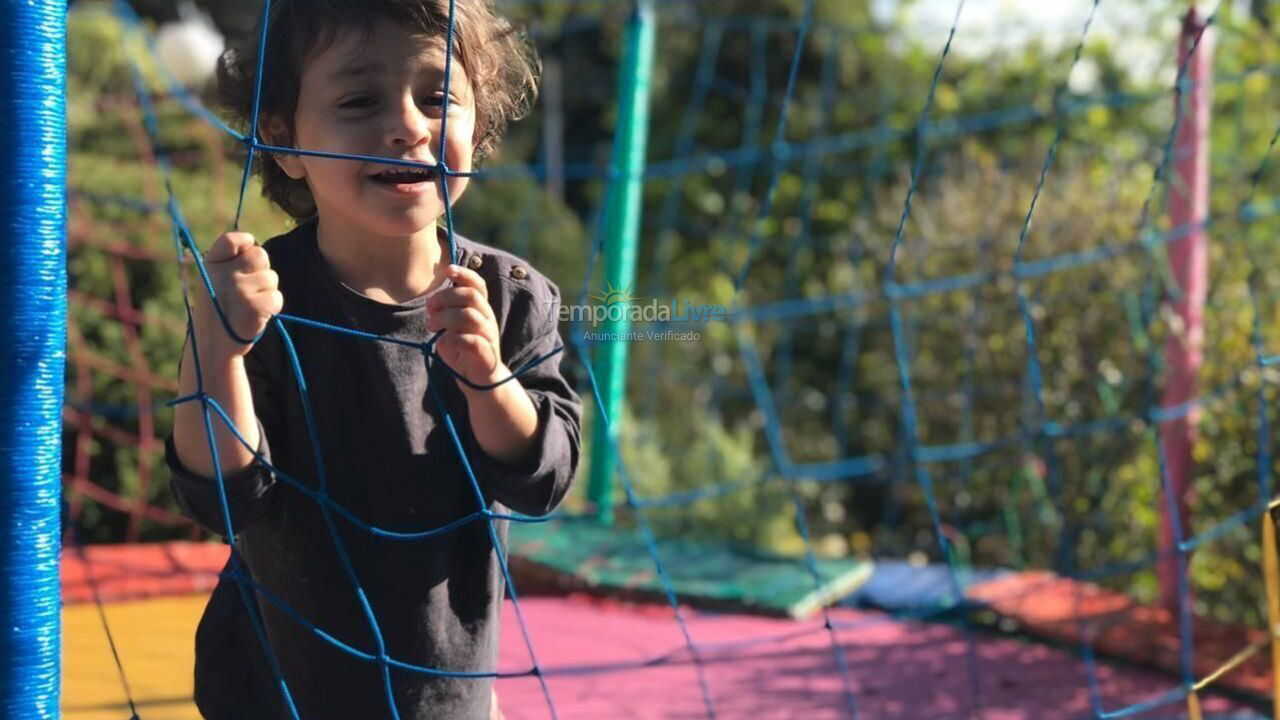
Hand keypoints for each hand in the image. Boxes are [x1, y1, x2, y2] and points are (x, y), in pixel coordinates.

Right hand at [193, 232, 281, 358]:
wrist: (213, 346)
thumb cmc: (219, 309)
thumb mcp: (213, 280)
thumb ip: (230, 260)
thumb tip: (254, 243)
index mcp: (210, 265)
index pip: (234, 239)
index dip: (246, 243)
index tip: (245, 255)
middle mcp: (223, 275)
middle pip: (260, 255)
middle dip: (261, 270)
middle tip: (248, 290)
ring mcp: (238, 290)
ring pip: (272, 277)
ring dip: (267, 292)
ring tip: (249, 305)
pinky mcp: (254, 307)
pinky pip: (277, 298)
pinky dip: (272, 308)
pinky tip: (256, 316)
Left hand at [425, 264, 505, 388]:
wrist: (480, 381)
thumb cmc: (463, 352)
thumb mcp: (452, 328)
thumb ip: (445, 313)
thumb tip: (431, 303)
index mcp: (481, 310)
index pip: (478, 285)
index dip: (464, 274)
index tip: (447, 271)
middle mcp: (487, 320)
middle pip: (471, 297)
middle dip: (445, 298)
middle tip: (430, 309)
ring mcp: (489, 337)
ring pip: (470, 316)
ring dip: (445, 318)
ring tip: (431, 326)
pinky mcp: (486, 355)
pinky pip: (471, 342)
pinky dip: (452, 339)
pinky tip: (442, 342)